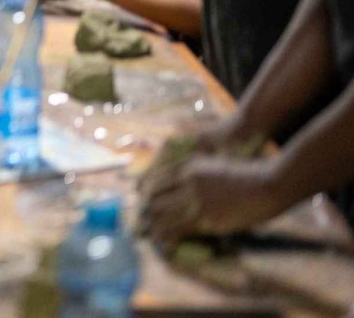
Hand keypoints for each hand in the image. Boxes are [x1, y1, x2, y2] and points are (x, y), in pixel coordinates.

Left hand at [140, 154, 289, 246]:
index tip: (144, 205)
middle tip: (144, 224)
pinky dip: (167, 238)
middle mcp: (185, 180)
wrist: (267, 183)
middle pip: (154, 197)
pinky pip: (176, 228)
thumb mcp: (216, 167)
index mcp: (188, 167)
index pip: (156, 180)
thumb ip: (199, 175)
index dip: (147, 195)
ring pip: (161, 214)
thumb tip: (190, 187)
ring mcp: (193, 198)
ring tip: (152, 237)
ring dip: (155, 227)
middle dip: (148, 212)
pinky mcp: (203, 216)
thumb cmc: (249, 177)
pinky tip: (165, 245)